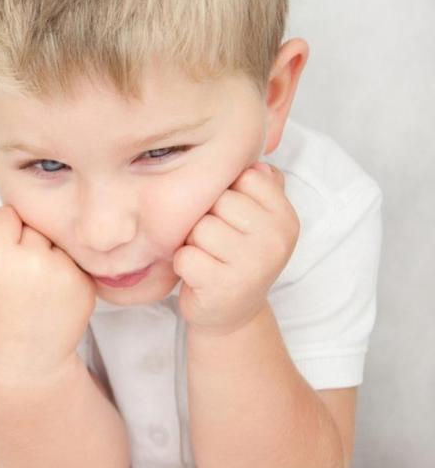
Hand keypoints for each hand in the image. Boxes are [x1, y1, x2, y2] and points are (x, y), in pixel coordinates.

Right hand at [0, 204, 97, 373]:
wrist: (29, 359)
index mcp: (0, 257)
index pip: (6, 213)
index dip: (1, 233)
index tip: (0, 255)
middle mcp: (35, 261)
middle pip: (32, 222)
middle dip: (25, 239)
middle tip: (17, 272)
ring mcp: (64, 272)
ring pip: (54, 237)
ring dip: (46, 251)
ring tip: (35, 282)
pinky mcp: (85, 283)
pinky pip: (73, 256)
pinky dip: (64, 267)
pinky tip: (52, 292)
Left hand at [173, 162, 299, 335]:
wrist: (230, 314)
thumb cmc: (235, 257)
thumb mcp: (256, 219)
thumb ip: (259, 184)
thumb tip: (254, 153)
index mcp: (286, 217)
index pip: (243, 176)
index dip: (225, 194)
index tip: (231, 217)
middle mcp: (276, 239)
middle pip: (217, 200)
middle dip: (205, 219)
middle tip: (216, 243)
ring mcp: (252, 265)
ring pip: (198, 228)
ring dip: (192, 243)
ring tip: (208, 258)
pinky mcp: (223, 286)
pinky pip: (184, 256)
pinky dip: (182, 265)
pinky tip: (199, 275)